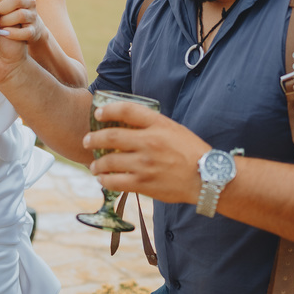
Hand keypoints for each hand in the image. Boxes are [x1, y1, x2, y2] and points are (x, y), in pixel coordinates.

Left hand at [0, 0, 49, 46]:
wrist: (27, 30)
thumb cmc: (8, 12)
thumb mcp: (1, 1)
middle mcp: (29, 2)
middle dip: (1, 8)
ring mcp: (32, 16)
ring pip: (20, 15)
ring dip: (5, 21)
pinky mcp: (33, 31)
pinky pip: (25, 32)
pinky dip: (12, 33)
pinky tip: (1, 33)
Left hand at [85, 102, 209, 205]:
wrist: (207, 177)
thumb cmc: (191, 152)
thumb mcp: (174, 129)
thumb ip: (152, 125)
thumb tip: (128, 125)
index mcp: (158, 125)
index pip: (127, 110)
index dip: (108, 109)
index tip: (98, 113)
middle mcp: (149, 142)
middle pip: (111, 137)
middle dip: (93, 139)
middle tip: (87, 141)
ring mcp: (145, 164)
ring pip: (109, 162)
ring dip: (97, 164)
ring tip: (94, 166)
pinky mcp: (144, 184)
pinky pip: (115, 182)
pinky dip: (105, 180)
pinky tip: (103, 180)